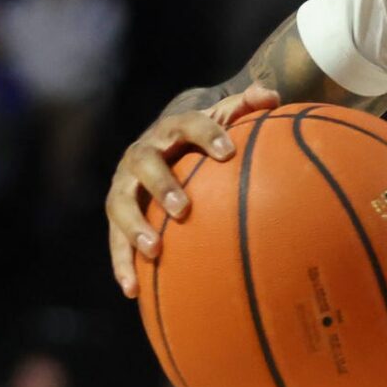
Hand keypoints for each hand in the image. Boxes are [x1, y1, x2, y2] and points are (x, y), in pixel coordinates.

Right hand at [106, 85, 280, 294]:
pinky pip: (114, 241)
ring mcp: (125, 184)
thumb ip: (249, 106)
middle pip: (145, 164)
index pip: (188, 125)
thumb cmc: (209, 136)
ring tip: (154, 251)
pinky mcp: (118, 212)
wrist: (170, 142)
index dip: (207, 135)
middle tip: (183, 208)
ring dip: (133, 228)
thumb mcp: (227, 118)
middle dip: (161, 185)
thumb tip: (271, 96)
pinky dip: (122, 264)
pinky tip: (133, 291)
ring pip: (121, 204)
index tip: (228, 152)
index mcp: (172, 129)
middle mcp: (142, 153)